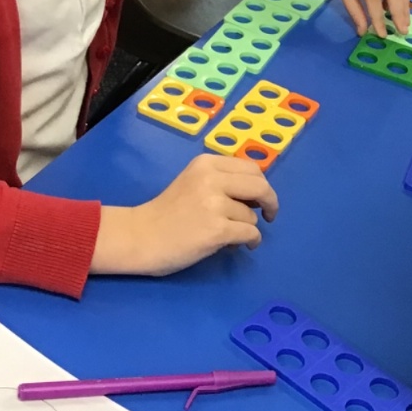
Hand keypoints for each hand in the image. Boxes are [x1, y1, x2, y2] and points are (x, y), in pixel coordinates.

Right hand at [91, 154, 277, 275]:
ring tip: (231, 235)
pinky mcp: (217, 229)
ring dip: (248, 227)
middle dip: (270, 201)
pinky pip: (250, 234)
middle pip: (260, 186)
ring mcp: (214, 204)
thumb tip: (258, 195)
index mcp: (206, 164)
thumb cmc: (166, 213)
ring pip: (253, 215)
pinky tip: (240, 246)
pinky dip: (251, 242)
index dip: (261, 184)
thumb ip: (221, 181)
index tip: (259, 198)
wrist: (141, 236)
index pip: (251, 168)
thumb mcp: (193, 182)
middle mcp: (211, 178)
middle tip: (268, 215)